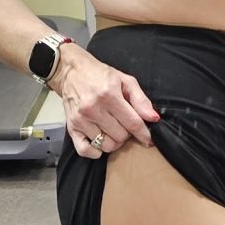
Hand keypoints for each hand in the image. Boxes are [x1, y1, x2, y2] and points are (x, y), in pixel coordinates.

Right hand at [56, 47, 159, 161]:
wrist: (71, 72)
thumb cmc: (99, 75)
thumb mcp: (125, 81)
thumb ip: (141, 100)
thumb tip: (153, 118)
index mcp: (108, 95)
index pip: (133, 123)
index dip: (144, 134)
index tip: (148, 139)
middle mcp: (93, 108)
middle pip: (121, 137)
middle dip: (127, 133)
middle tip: (123, 124)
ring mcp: (81, 119)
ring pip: (106, 145)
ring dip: (113, 142)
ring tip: (112, 130)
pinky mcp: (71, 127)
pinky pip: (86, 151)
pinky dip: (95, 151)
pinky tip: (100, 141)